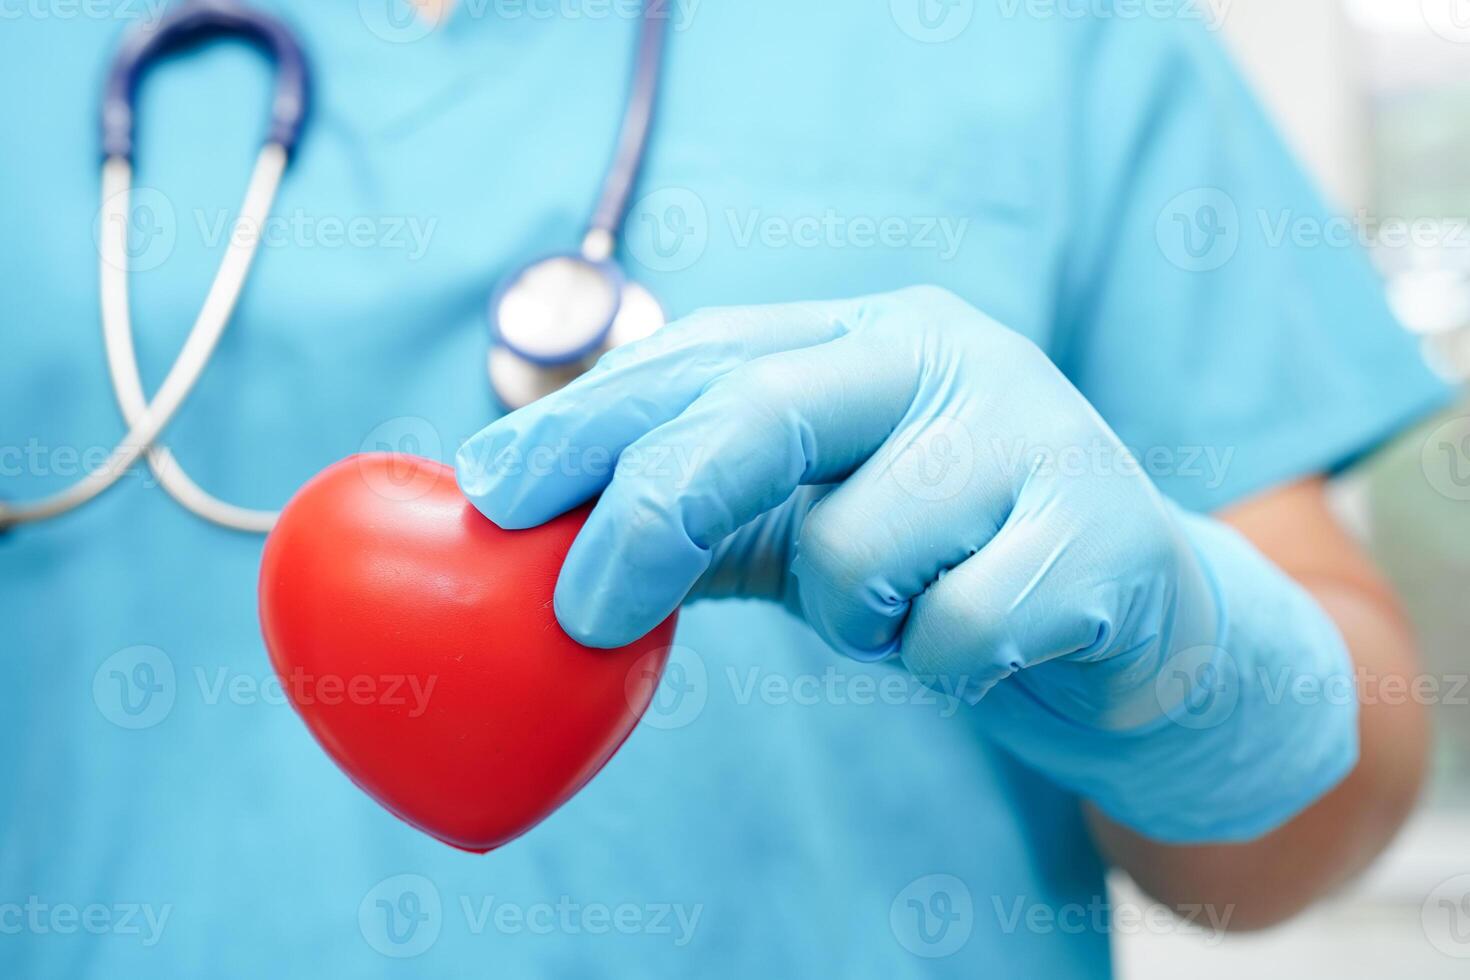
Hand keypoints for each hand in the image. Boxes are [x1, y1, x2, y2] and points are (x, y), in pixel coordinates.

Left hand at [455, 286, 1218, 727]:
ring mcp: (1035, 430)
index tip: (491, 491)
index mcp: (866, 335)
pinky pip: (954, 630)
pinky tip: (994, 641)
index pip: (702, 359)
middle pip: (757, 414)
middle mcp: (947, 354)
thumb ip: (703, 521)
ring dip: (854, 619)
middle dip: (649, 515)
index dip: (587, 422)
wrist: (1138, 625)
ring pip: (853, 551)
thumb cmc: (947, 563)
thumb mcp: (813, 527)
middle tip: (582, 613)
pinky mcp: (1101, 532)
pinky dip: (944, 664)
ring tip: (911, 612)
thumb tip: (537, 540)